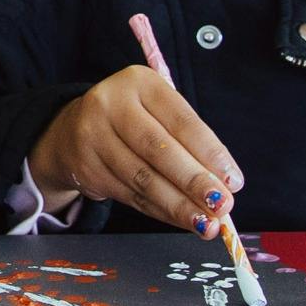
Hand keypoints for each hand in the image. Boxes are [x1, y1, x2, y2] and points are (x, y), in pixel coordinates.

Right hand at [30, 66, 241, 234]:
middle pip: (158, 149)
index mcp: (139, 82)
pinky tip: (181, 220)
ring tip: (206, 223)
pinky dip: (160, 211)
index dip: (209, 152)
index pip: (181, 120)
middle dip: (194, 181)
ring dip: (179, 205)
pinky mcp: (85, 167)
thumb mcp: (159, 114)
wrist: (72, 130)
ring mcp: (92, 136)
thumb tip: (225, 184)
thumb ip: (190, 143)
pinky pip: (130, 195)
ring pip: (143, 178)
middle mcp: (110, 104)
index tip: (233, 180)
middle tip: (221, 205)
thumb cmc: (133, 122)